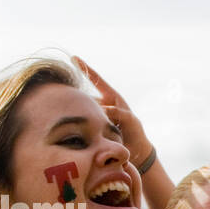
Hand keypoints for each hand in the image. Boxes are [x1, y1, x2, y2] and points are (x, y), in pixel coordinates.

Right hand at [71, 55, 154, 169]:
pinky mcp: (92, 128)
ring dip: (81, 113)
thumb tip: (102, 109)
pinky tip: (82, 130)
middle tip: (77, 101)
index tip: (74, 57)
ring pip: (84, 110)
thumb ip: (118, 112)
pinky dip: (83, 126)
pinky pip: (84, 124)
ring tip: (85, 119)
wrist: (135, 151)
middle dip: (78, 97)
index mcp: (111, 98)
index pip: (97, 80)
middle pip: (86, 96)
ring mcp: (95, 116)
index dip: (85, 68)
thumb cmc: (135, 131)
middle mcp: (101, 105)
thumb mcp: (130, 120)